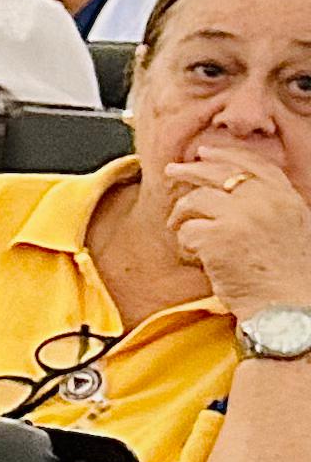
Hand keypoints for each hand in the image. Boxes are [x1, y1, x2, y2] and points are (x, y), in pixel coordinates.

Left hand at [164, 152, 310, 320]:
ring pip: (195, 200)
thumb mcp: (291, 229)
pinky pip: (187, 230)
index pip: (252, 164)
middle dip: (189, 170)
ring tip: (179, 227)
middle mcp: (265, 201)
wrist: (290, 309)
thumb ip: (268, 206)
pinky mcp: (217, 238)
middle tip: (171, 171)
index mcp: (285, 198)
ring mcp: (240, 217)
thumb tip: (233, 189)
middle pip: (218, 173)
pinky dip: (186, 243)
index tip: (204, 152)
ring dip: (181, 214)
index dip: (225, 154)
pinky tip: (196, 256)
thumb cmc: (288, 278)